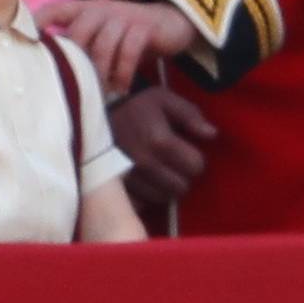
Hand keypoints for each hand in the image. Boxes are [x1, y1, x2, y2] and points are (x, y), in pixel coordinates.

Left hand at [37, 0, 195, 91]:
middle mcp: (100, 9)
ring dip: (100, 72)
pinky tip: (122, 89)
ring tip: (99, 94)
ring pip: (102, 45)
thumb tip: (51, 70)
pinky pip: (128, 51)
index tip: (25, 43)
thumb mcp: (100, 33)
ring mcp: (122, 16)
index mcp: (84, 8)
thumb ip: (80, 44)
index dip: (38, 23)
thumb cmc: (126, 33)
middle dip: (75, 62)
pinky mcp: (143, 27)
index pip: (55, 9)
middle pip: (78, 33)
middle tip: (74, 88)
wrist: (169, 22)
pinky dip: (123, 73)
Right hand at [107, 86, 215, 206]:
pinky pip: (144, 203)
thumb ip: (190, 114)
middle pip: (182, 186)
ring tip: (158, 170)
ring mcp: (131, 179)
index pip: (196, 166)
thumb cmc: (134, 106)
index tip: (185, 150)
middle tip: (172, 163)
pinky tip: (144, 179)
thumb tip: (212, 134)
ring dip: (165, 186)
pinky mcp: (118, 189)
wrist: (91, 114)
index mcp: (160, 140)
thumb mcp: (163, 100)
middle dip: (181, 175)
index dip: (194, 158)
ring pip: (164, 197)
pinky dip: (147, 194)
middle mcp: (146, 164)